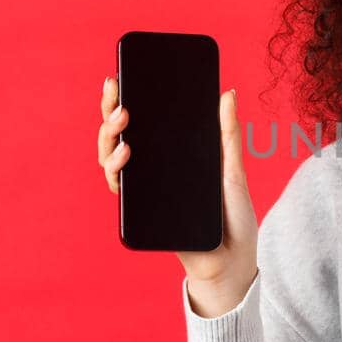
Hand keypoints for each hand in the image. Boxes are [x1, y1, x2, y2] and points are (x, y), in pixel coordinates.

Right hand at [98, 76, 259, 315]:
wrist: (231, 262)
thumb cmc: (233, 219)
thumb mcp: (233, 171)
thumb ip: (228, 135)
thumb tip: (227, 93)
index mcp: (173, 156)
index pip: (143, 124)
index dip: (124, 101)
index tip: (119, 78)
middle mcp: (154, 171)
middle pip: (120, 137)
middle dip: (111, 114)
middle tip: (120, 102)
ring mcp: (145, 191)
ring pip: (111, 160)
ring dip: (109, 140)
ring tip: (124, 129)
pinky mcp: (142, 213)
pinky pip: (121, 189)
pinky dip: (116, 171)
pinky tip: (126, 156)